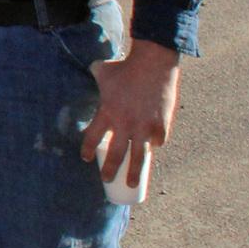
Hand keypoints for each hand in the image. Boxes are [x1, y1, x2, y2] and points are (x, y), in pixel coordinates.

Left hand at [81, 39, 178, 187]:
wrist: (153, 64)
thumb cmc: (125, 67)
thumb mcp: (103, 71)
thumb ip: (95, 75)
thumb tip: (89, 68)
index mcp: (107, 113)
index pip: (92, 138)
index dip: (88, 150)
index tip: (86, 159)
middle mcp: (124, 124)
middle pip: (115, 154)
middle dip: (110, 170)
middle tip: (106, 179)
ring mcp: (144, 127)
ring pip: (138, 157)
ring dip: (134, 173)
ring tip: (132, 184)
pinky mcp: (162, 126)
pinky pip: (158, 141)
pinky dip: (155, 145)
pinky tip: (153, 148)